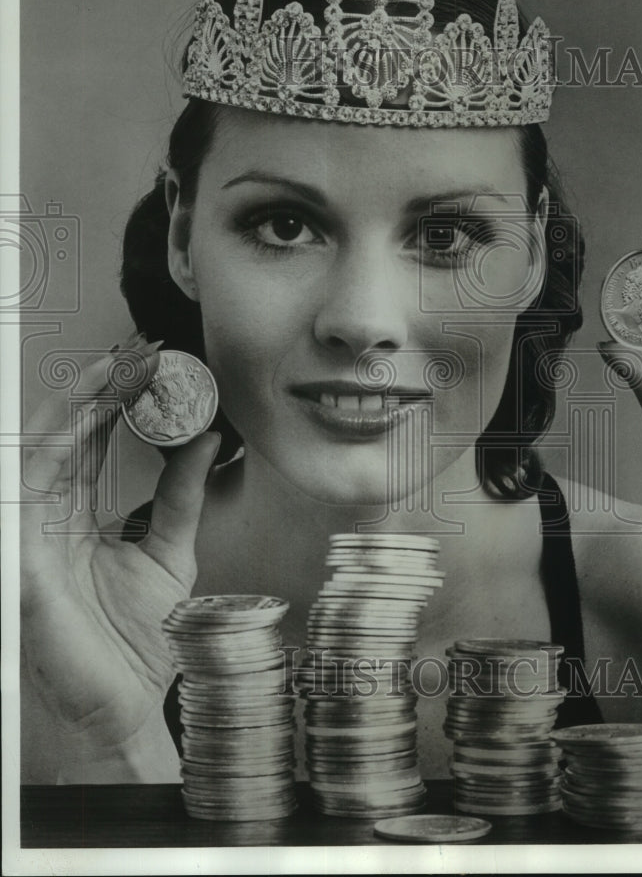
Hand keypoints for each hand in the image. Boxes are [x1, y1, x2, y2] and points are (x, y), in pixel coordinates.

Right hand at [21, 333, 219, 764]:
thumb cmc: (139, 640)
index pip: (88, 448)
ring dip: (74, 406)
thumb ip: (181, 496)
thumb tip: (207, 441)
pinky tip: (81, 415)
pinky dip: (53, 448)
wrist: (129, 703)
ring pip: (40, 453)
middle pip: (63, 440)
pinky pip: (28, 490)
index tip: (149, 368)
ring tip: (110, 369)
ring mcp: (27, 538)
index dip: (113, 404)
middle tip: (133, 354)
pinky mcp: (19, 559)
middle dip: (95, 392)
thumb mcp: (169, 552)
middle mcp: (46, 522)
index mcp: (75, 522)